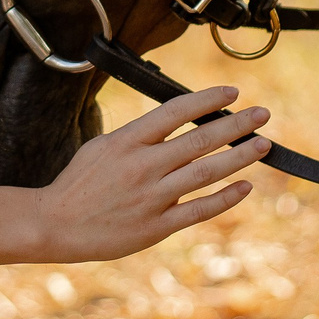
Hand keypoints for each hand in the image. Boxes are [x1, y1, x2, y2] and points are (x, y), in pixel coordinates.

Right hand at [30, 88, 266, 262]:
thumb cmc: (79, 184)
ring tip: (264, 144)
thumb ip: (139, 136)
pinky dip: (225, 197)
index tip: (233, 92)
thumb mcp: (102, 146)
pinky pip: (199, 209)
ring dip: (239, 156)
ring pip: (206, 172)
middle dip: (236, 125)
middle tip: (263, 114)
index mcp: (126, 141)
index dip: (207, 99)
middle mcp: (143, 166)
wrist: (54, 225)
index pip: (175, 111)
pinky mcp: (156, 226)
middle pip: (199, 140)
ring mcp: (152, 197)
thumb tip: (176, 122)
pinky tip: (245, 186)